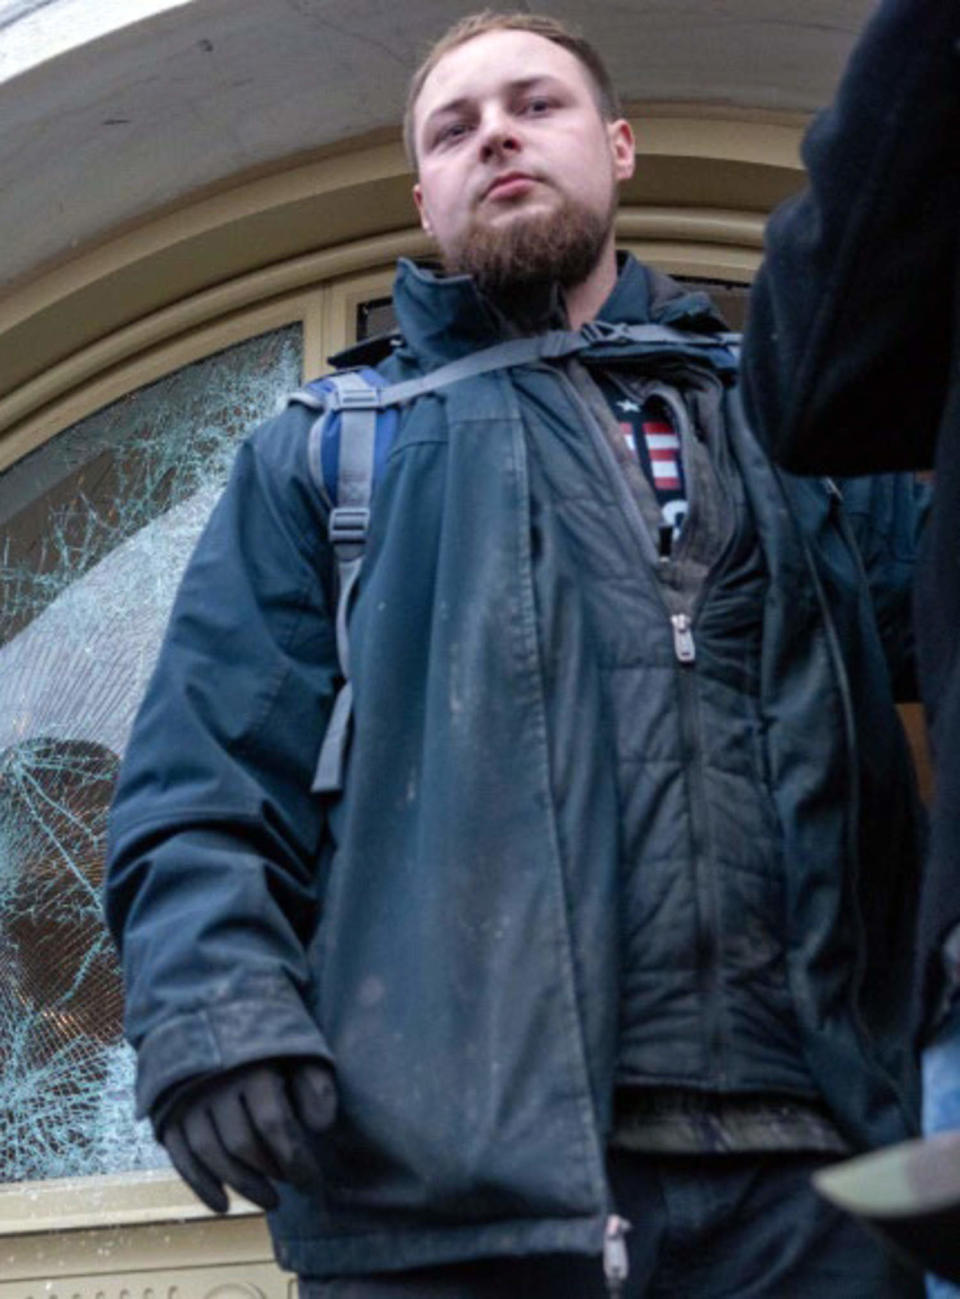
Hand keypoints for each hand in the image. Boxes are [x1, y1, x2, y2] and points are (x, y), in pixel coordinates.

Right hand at [159, 1058, 336, 1213]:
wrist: (217, 1019)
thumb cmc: (269, 1046)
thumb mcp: (301, 1054)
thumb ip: (316, 1086)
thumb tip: (320, 1127)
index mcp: (252, 1066)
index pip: (273, 1123)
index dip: (295, 1160)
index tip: (312, 1184)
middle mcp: (215, 1083)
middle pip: (241, 1143)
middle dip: (271, 1174)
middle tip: (293, 1188)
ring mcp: (188, 1098)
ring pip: (209, 1154)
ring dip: (241, 1186)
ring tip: (270, 1202)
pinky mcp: (169, 1112)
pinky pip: (181, 1157)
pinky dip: (201, 1186)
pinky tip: (224, 1206)